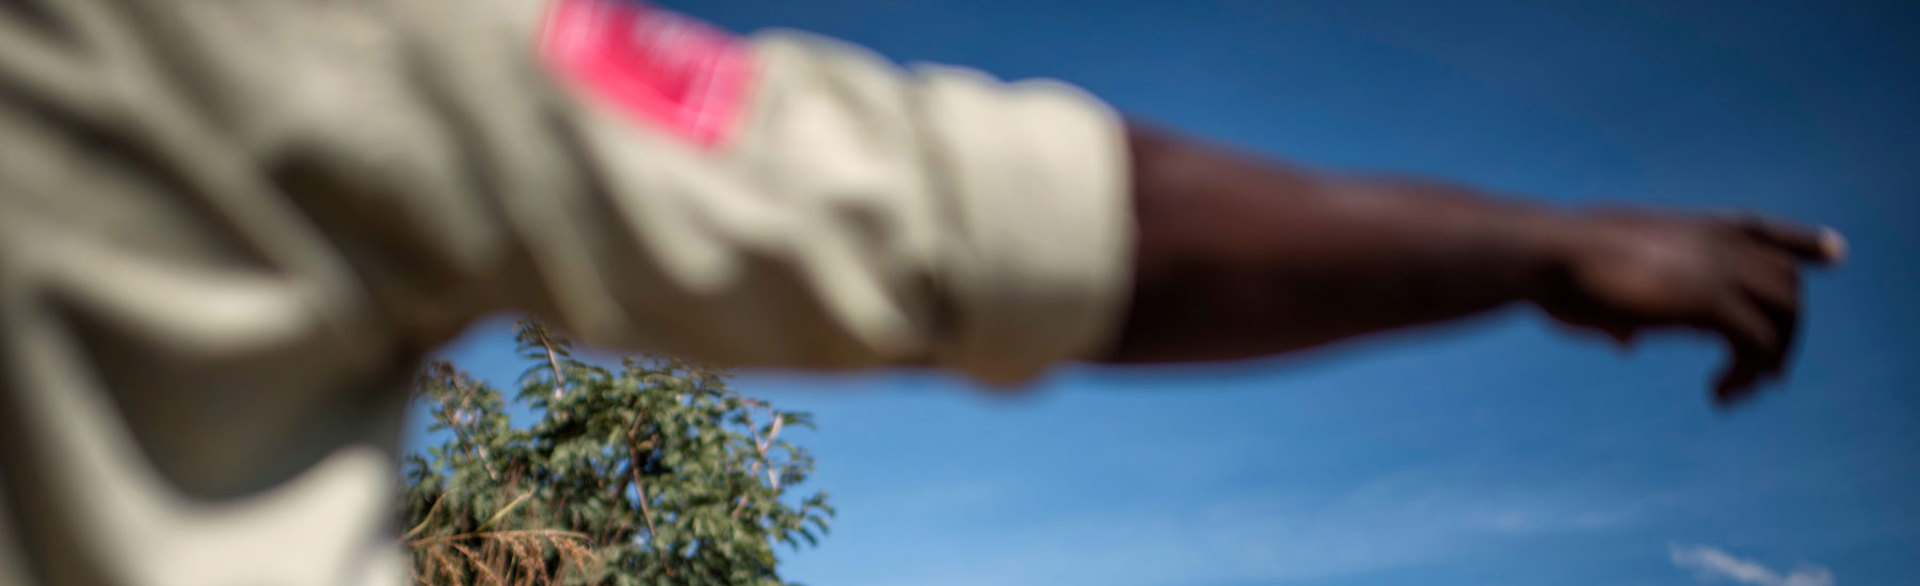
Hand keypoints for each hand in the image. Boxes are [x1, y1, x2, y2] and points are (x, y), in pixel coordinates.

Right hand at [1534, 210, 1845, 403]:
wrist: (1545, 254)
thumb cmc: (1553, 269)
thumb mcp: (1595, 289)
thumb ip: (1622, 312)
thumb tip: (1626, 340)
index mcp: (1688, 229)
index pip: (1761, 229)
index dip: (1802, 243)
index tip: (1834, 255)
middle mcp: (1716, 243)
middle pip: (1786, 285)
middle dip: (1785, 331)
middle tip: (1767, 377)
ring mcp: (1719, 268)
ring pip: (1786, 314)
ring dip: (1773, 357)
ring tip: (1738, 391)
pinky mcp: (1712, 301)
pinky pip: (1760, 343)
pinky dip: (1750, 373)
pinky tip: (1720, 395)